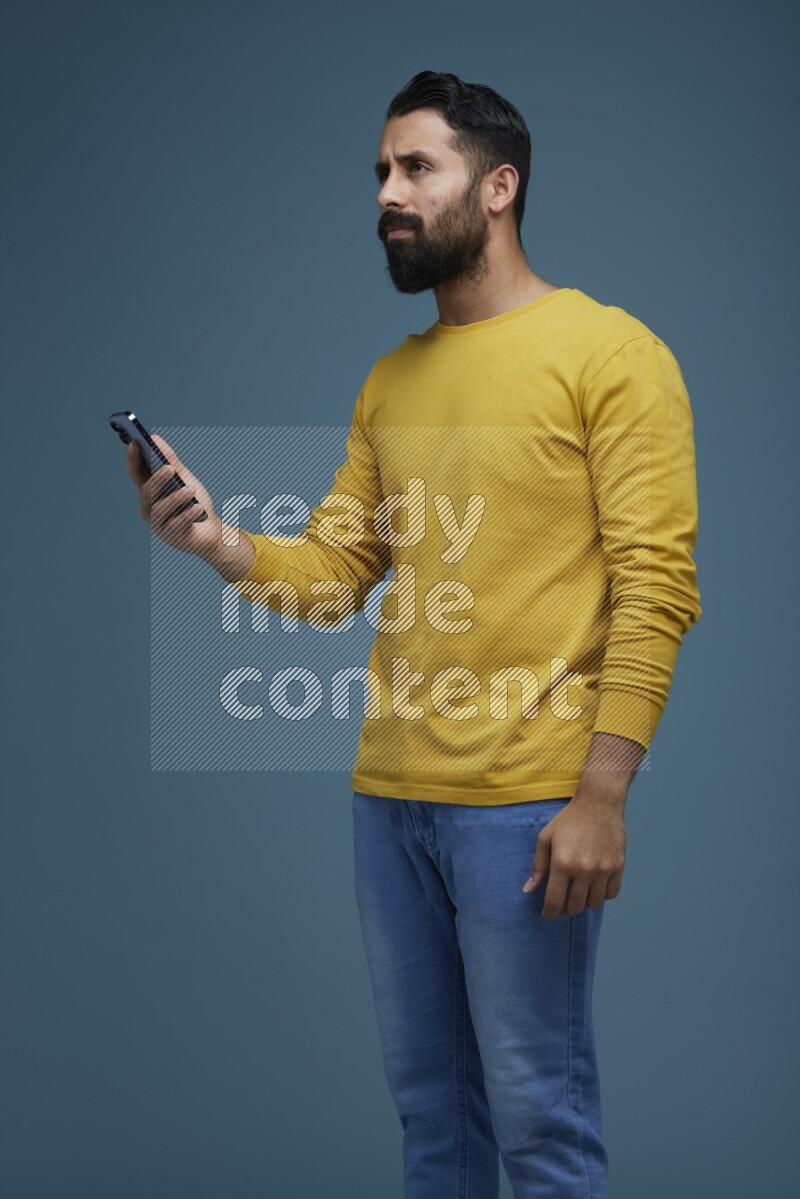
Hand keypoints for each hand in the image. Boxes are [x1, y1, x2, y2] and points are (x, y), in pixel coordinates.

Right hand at [127, 434, 221, 557]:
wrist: (209, 530)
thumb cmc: (193, 502)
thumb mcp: (184, 478)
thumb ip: (170, 460)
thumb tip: (154, 439)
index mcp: (148, 491)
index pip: (135, 473)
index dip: (132, 458)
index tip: (134, 442)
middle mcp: (148, 508)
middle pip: (147, 492)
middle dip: (157, 479)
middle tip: (170, 468)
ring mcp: (158, 524)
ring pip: (161, 509)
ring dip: (176, 498)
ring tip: (190, 490)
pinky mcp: (171, 536)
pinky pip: (177, 524)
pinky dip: (187, 515)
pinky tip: (198, 508)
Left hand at [522, 787, 626, 919]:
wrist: (599, 803)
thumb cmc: (569, 820)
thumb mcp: (546, 838)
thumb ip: (538, 866)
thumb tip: (529, 890)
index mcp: (562, 863)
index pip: (555, 901)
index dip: (549, 913)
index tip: (547, 915)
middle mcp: (584, 869)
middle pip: (575, 907)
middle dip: (565, 910)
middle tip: (562, 903)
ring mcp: (603, 869)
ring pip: (594, 904)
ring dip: (584, 903)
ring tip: (578, 893)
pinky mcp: (618, 866)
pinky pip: (611, 894)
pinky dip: (602, 895)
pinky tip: (594, 886)